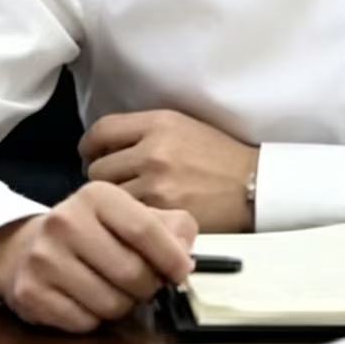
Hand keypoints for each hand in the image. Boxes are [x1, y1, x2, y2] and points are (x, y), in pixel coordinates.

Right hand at [0, 181, 195, 333]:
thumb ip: (169, 226)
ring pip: (110, 303)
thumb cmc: (94, 233)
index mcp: (96, 196)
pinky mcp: (29, 292)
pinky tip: (88, 302)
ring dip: (122, 306)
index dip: (171, 258)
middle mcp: (65, 221)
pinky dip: (94, 320)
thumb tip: (185, 254)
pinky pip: (83, 322)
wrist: (27, 248)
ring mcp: (43, 258)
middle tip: (145, 285)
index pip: (145, 230)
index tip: (182, 272)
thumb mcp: (131, 215)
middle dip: (148, 287)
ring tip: (115, 292)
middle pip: (131, 272)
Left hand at [79, 109, 259, 233]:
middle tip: (115, 189)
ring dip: (115, 204)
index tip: (91, 157)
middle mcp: (153, 149)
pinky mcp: (163, 211)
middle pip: (97, 169)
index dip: (89, 147)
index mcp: (158, 122)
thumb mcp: (183, 127)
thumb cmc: (220, 158)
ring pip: (109, 198)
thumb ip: (144, 132)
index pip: (100, 131)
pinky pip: (127, 217)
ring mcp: (156, 182)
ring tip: (129, 206)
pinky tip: (141, 220)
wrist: (254, 185)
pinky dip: (130, 220)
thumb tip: (105, 147)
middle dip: (102, 180)